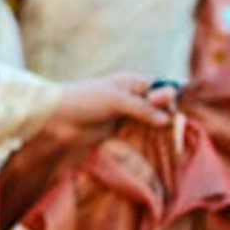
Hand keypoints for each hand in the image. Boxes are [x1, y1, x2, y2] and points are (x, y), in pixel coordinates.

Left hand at [45, 73, 174, 146]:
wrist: (58, 117)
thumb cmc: (85, 100)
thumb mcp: (116, 100)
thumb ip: (142, 108)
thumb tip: (167, 119)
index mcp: (133, 82)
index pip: (163, 88)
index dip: (170, 99)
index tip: (171, 110)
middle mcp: (134, 97)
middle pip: (161, 107)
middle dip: (168, 116)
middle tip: (171, 129)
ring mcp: (128, 114)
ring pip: (154, 122)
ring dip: (160, 131)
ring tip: (168, 140)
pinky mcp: (121, 130)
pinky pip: (141, 134)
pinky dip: (150, 140)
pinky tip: (157, 147)